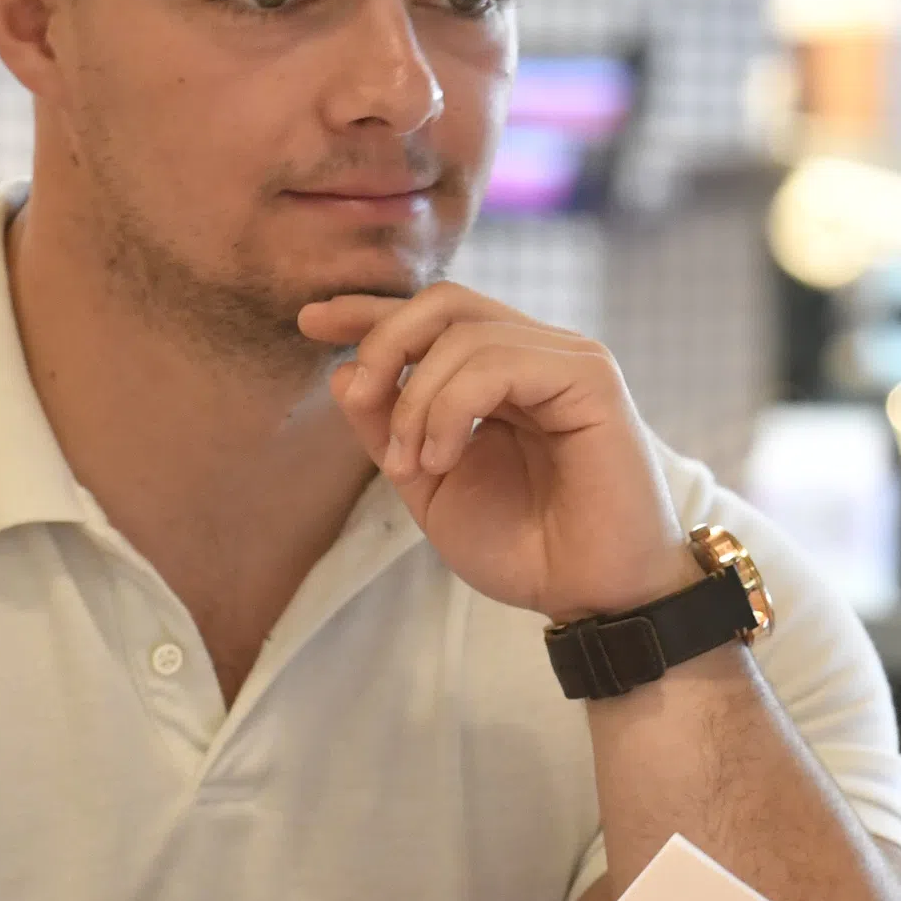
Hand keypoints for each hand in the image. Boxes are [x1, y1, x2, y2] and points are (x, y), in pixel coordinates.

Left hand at [299, 286, 699, 619]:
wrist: (591, 599)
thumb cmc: (527, 549)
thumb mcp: (431, 487)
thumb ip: (390, 430)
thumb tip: (346, 372)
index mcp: (503, 376)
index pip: (434, 319)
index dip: (371, 311)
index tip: (309, 320)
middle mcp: (538, 356)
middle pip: (446, 301)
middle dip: (384, 338)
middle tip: (363, 399)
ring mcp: (568, 361)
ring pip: (464, 332)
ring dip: (416, 399)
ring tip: (413, 464)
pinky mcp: (591, 378)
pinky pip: (498, 362)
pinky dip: (451, 406)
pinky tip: (442, 456)